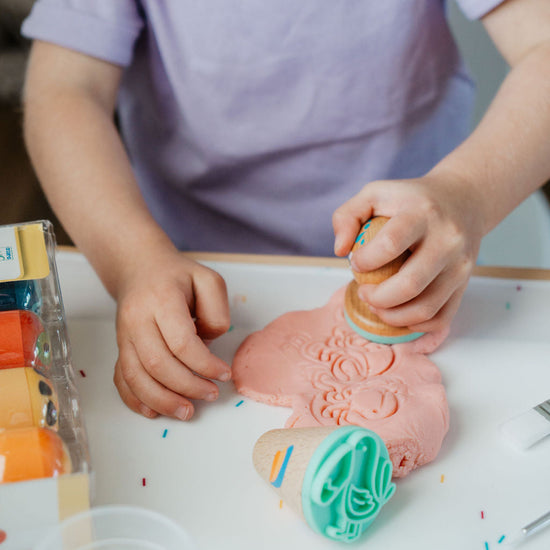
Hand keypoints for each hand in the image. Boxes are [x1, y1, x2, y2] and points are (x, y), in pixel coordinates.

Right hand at [112, 249, 230, 419]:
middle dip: (187, 386)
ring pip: (136, 376)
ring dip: (162, 400)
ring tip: (187, 411)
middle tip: (211, 394)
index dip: (204, 365)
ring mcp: (124, 335)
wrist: (139, 268)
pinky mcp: (119, 347)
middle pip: (158, 364)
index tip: (224, 374)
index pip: (181, 342)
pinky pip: (121, 379)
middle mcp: (137, 319)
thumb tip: (208, 342)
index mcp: (161, 299)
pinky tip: (154, 411)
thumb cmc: (177, 276)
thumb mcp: (208, 280)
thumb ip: (216, 310)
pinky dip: (135, 399)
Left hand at [332, 172, 485, 333]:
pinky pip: (441, 318)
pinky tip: (398, 312)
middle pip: (409, 284)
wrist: (464, 199)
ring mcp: (460, 265)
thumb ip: (347, 216)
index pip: (391, 244)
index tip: (356, 262)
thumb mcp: (375, 193)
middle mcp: (447, 239)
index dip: (366, 260)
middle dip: (377, 297)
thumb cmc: (411, 199)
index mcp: (422, 213)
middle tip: (363, 291)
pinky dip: (415, 324)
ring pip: (425, 308)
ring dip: (392, 316)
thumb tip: (340, 250)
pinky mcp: (465, 284)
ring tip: (376, 305)